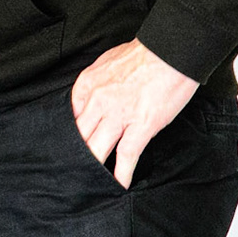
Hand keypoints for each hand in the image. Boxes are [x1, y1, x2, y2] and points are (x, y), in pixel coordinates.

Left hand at [70, 39, 197, 188]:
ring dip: (93, 169)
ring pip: (97, 149)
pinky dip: (121, 174)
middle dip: (74, 156)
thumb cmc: (144, 54)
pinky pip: (126, 156)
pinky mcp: (141, 126)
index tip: (67, 149)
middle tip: (69, 172)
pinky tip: (118, 185)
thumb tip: (90, 98)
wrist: (171, 51)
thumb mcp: (106, 63)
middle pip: (79, 137)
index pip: (70, 118)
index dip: (69, 137)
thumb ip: (95, 84)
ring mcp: (118, 116)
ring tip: (89, 184)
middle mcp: (98, 102)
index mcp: (87, 85)